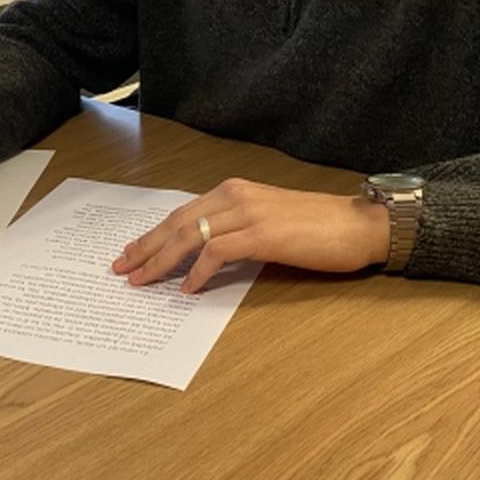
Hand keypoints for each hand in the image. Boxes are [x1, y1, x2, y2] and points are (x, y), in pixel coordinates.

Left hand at [111, 177, 390, 293]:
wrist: (357, 225)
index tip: (131, 252)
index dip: (154, 234)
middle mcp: (236, 196)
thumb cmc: (318, 227)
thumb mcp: (268, 221)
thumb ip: (236, 229)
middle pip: (178, 222)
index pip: (183, 213)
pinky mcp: (262, 235)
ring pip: (190, 236)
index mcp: (235, 191)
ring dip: (161, 261)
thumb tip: (204, 255)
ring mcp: (248, 213)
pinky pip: (217, 253)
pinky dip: (197, 271)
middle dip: (145, 247)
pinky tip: (187, 289)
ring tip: (142, 281)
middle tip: (122, 269)